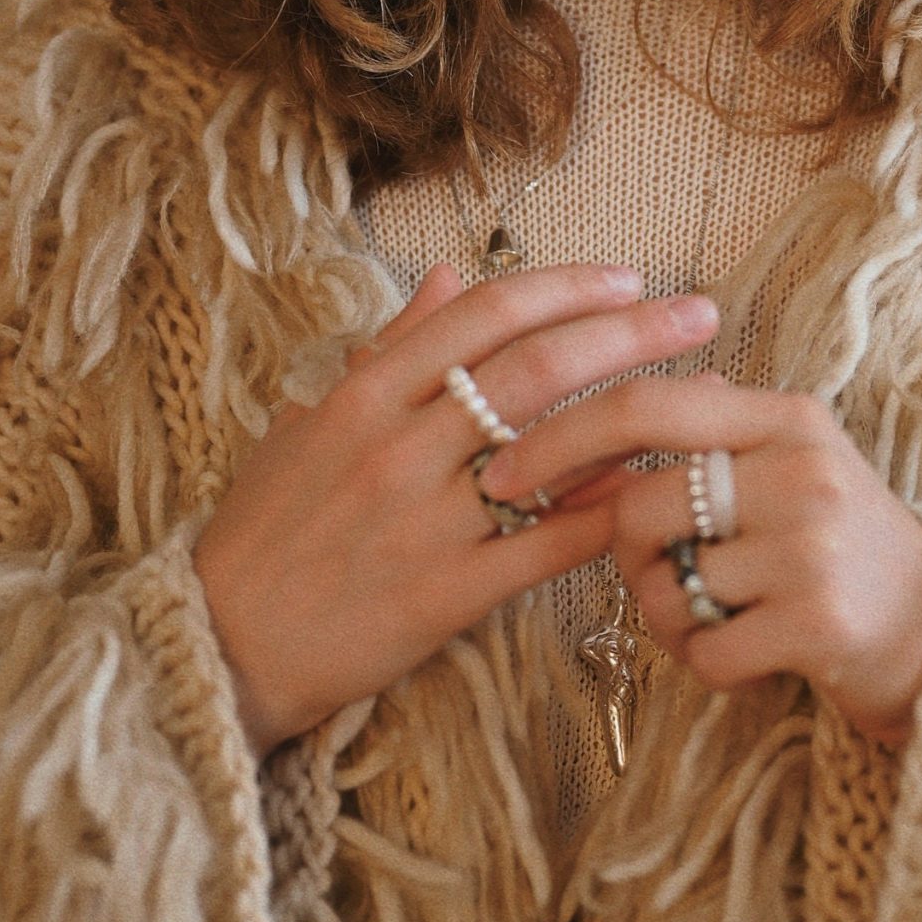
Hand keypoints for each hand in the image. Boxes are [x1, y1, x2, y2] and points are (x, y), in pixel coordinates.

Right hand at [193, 261, 721, 756]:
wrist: (220, 645)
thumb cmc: (266, 528)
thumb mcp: (310, 421)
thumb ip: (389, 349)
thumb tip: (451, 276)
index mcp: (363, 395)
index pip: (484, 315)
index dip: (566, 288)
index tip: (628, 279)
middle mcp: (397, 447)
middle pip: (535, 368)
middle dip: (630, 331)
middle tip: (698, 313)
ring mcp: (424, 522)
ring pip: (552, 450)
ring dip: (637, 414)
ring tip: (702, 393)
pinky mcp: (447, 595)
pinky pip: (548, 543)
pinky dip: (608, 509)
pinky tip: (658, 487)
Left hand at [476, 370, 921, 744]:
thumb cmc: (844, 545)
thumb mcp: (795, 462)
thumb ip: (719, 424)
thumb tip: (645, 385)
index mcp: (785, 418)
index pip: (646, 404)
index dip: (558, 434)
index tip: (501, 469)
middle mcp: (802, 470)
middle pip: (640, 502)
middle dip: (612, 544)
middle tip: (619, 563)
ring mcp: (813, 546)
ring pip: (665, 583)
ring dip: (667, 614)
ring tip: (716, 617)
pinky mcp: (821, 623)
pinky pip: (704, 649)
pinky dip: (706, 664)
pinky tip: (746, 658)